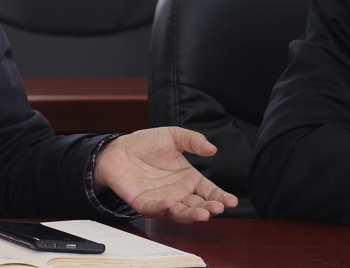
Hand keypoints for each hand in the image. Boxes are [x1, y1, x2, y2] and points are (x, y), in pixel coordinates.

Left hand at [93, 127, 238, 222]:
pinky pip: (155, 209)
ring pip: (180, 212)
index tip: (231, 201)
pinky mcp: (144, 203)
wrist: (118, 149)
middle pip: (198, 205)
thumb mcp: (172, 136)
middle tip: (217, 208)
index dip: (221, 197)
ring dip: (192, 214)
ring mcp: (162, 199)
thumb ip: (192, 141)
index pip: (209, 191)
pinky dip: (163, 208)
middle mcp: (178, 192)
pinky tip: (171, 203)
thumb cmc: (146, 144)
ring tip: (202, 214)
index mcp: (189, 178)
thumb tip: (212, 148)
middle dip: (209, 208)